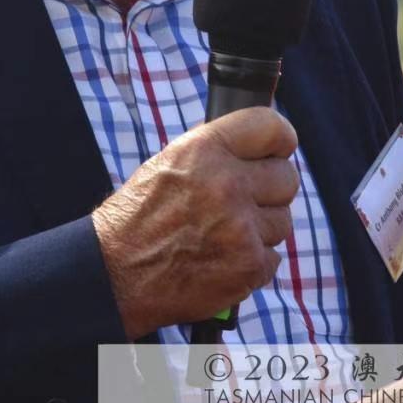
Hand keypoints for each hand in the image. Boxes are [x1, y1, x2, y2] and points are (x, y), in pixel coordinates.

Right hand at [92, 107, 300, 338]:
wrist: (115, 275)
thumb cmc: (138, 218)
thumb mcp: (168, 164)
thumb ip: (215, 151)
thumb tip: (255, 145)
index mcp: (204, 150)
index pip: (270, 126)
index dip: (280, 138)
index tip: (280, 149)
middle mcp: (226, 184)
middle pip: (287, 177)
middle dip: (271, 189)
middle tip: (246, 200)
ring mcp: (241, 228)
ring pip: (282, 220)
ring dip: (261, 228)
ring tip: (224, 235)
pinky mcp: (248, 266)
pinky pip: (274, 256)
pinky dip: (252, 261)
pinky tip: (223, 259)